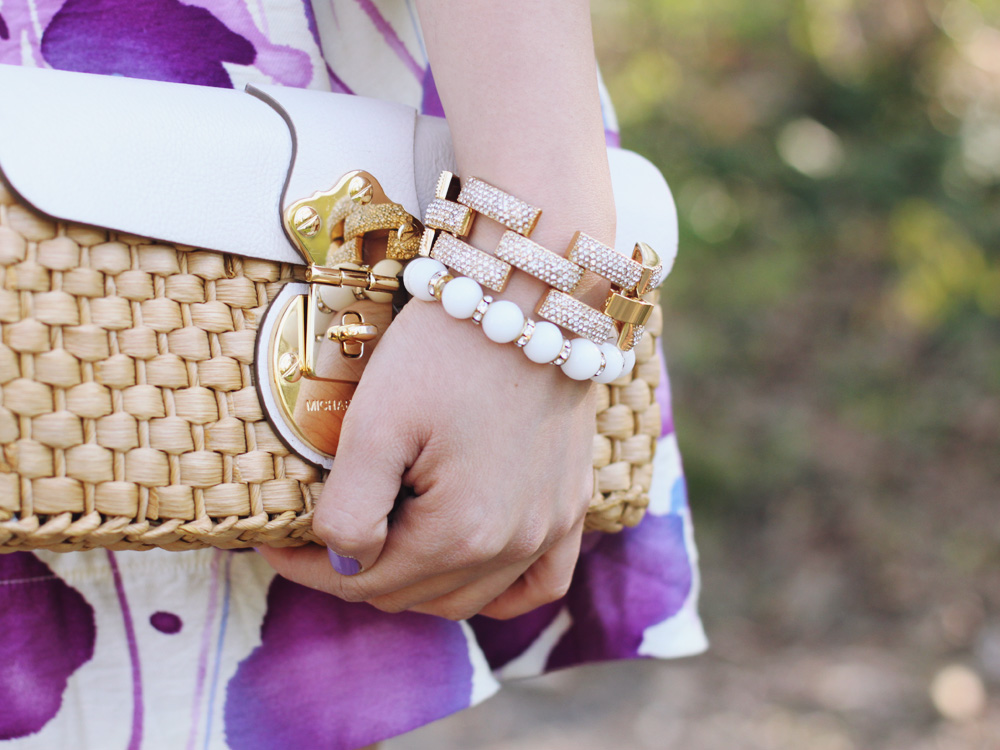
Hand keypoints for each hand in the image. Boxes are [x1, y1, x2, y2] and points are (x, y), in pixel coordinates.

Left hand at [258, 297, 595, 619]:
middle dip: (357, 570)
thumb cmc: (446, 350)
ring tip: (383, 540)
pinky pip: (541, 582)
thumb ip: (349, 510)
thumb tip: (344, 561)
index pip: (364, 582)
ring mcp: (550, 527)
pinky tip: (470, 570)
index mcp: (459, 532)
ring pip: (465, 598)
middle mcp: (513, 544)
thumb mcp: (375, 424)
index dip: (310, 567)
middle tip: (320, 533)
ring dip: (415, 581)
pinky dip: (500, 590)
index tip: (274, 541)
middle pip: (411, 594)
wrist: (527, 296)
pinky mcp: (572, 504)